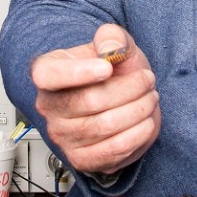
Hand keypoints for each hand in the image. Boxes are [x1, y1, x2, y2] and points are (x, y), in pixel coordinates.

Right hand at [30, 24, 160, 175]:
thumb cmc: (110, 69)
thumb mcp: (113, 43)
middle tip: (147, 80)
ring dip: (138, 111)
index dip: (78, 73)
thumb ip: (112, 37)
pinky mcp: (81, 159)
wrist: (117, 98)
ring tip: (150, 99)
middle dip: (128, 89)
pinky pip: (113, 151)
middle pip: (90, 101)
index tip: (106, 68)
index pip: (49, 75)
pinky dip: (137, 136)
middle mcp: (48, 106)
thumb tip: (110, 49)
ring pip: (106, 126)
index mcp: (47, 73)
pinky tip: (145, 121)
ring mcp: (62, 136)